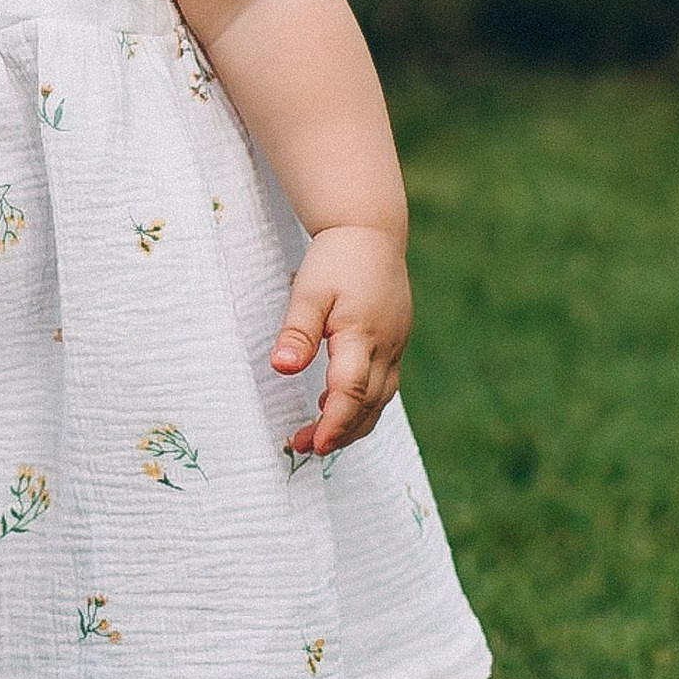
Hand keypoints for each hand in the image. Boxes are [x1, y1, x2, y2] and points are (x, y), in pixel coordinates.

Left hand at [271, 223, 410, 456]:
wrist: (371, 231)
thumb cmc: (335, 259)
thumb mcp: (308, 291)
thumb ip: (297, 331)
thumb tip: (282, 369)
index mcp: (362, 334)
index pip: (351, 391)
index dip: (334, 423)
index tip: (312, 444)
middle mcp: (386, 346)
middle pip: (368, 404)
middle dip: (339, 432)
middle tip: (304, 447)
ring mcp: (395, 346)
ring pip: (380, 399)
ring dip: (353, 423)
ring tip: (319, 438)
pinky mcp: (395, 343)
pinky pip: (384, 385)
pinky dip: (364, 404)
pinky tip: (338, 407)